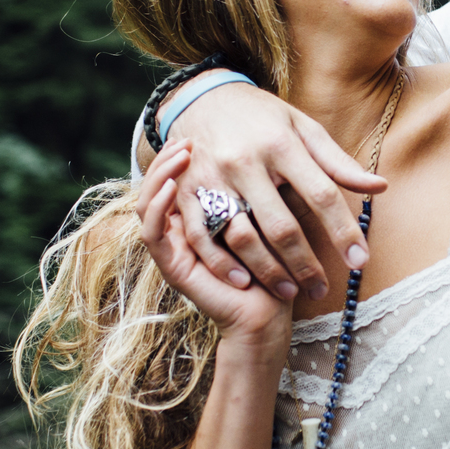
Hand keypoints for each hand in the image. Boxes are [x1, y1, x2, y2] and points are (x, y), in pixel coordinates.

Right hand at [134, 141, 291, 345]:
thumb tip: (301, 156)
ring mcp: (173, 248)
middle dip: (170, 157)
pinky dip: (157, 207)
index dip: (187, 151)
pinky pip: (152, 231)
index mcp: (203, 214)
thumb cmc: (282, 268)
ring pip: (148, 203)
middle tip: (187, 133)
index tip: (205, 132)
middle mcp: (182, 230)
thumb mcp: (286, 218)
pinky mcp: (171, 264)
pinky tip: (172, 186)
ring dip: (160, 175)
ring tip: (180, 152)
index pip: (183, 176)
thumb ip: (283, 189)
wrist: (270, 316)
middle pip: (160, 184)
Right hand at [158, 81, 387, 301]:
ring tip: (291, 293)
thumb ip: (337, 163)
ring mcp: (212, 178)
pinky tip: (243, 283)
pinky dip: (221, 264)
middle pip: (281, 225)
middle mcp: (245, 162)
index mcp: (280, 144)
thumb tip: (380, 187)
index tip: (360, 262)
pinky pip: (201, 237)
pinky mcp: (185, 192)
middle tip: (322, 290)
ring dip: (268, 272)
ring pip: (242, 238)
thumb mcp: (302, 128)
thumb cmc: (261, 118)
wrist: (200, 97)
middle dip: (305, 264)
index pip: (321, 195)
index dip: (343, 231)